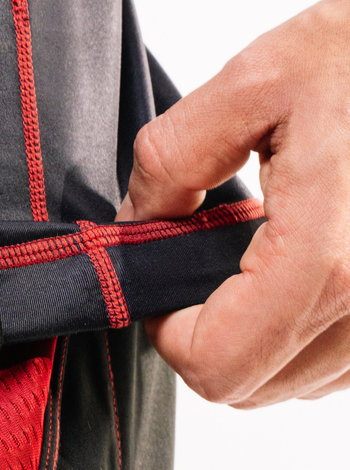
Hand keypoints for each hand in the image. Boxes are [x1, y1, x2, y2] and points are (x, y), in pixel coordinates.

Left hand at [116, 0, 349, 407]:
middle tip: (200, 266)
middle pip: (249, 386)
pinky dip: (298, 337)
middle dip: (204, 336)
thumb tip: (139, 225)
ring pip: (292, 385)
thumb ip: (173, 162)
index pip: (217, 364)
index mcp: (329, 259)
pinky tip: (296, 274)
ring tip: (258, 259)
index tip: (164, 284)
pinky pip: (336, 368)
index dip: (168, 332)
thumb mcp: (253, 84)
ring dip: (253, 339)